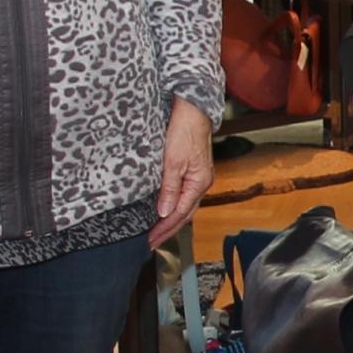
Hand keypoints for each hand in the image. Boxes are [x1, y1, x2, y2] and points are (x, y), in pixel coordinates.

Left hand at [152, 102, 214, 247]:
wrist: (193, 110)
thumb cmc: (184, 131)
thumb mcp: (173, 161)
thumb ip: (169, 188)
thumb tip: (164, 212)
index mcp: (199, 183)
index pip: (180, 213)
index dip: (164, 228)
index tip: (150, 239)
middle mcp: (201, 183)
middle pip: (185, 214)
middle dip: (168, 229)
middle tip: (151, 242)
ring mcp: (198, 177)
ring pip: (185, 206)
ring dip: (171, 220)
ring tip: (157, 231)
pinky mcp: (193, 170)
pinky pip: (184, 196)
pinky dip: (174, 207)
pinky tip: (166, 209)